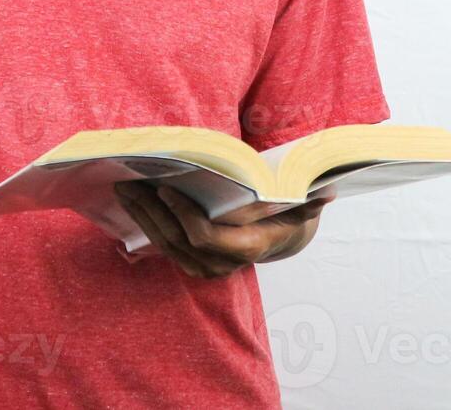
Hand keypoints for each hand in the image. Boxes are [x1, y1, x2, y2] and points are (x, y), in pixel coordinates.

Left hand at [114, 181, 336, 279]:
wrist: (279, 237)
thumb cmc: (286, 212)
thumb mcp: (299, 206)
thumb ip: (308, 200)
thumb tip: (327, 193)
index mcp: (247, 247)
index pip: (206, 236)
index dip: (182, 214)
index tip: (164, 187)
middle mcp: (223, 263)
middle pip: (178, 239)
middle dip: (152, 210)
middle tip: (129, 182)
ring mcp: (205, 267)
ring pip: (166, 244)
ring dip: (142, 216)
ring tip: (123, 189)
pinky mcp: (192, 263)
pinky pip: (163, 246)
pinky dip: (146, 223)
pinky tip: (131, 203)